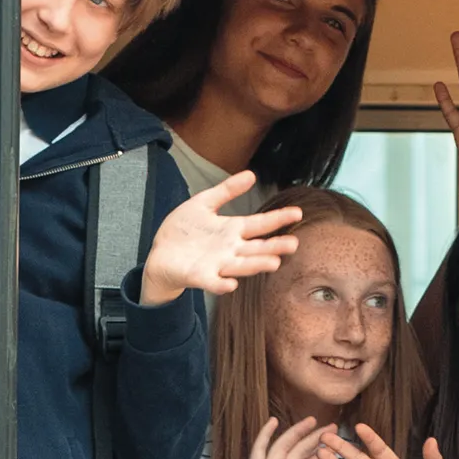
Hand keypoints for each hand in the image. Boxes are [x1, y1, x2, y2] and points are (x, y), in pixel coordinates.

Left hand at [142, 168, 301, 307]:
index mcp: (232, 230)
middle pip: (256, 248)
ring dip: (256, 264)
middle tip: (293, 244)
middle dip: (274, 246)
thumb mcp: (204, 203)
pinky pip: (213, 282)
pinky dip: (222, 284)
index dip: (278, 218)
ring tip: (273, 262)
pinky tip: (231, 284)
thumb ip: (226, 191)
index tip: (297, 212)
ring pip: (241, 266)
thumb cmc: (184, 231)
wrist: (161, 254)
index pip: (260, 224)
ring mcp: (217, 265)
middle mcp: (230, 249)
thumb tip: (251, 174)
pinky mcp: (200, 277)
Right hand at [230, 414, 338, 458]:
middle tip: (331, 427)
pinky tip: (274, 421)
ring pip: (284, 446)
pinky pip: (259, 449)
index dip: (321, 452)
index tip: (334, 441)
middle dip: (315, 438)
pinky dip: (265, 434)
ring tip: (313, 420)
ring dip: (297, 432)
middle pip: (299, 452)